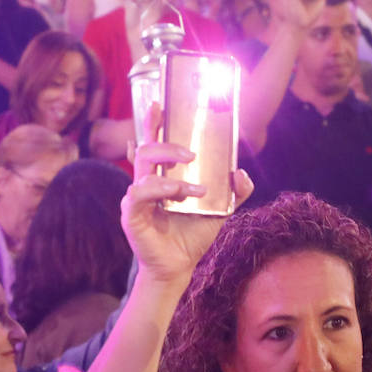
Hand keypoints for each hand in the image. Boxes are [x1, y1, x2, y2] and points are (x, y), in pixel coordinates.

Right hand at [122, 115, 253, 284]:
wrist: (180, 267)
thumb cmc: (193, 236)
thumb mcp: (221, 210)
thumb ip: (235, 191)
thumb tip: (240, 172)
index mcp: (162, 176)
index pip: (154, 142)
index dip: (154, 122)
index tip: (159, 103)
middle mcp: (146, 182)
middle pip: (146, 148)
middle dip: (167, 144)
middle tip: (191, 153)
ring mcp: (136, 198)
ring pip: (143, 169)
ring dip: (171, 173)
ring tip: (196, 188)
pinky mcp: (131, 214)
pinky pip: (138, 194)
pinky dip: (160, 190)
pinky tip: (178, 196)